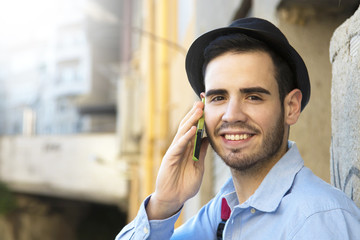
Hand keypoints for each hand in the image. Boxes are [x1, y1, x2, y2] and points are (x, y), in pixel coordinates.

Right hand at [146, 100, 208, 219]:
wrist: (174, 198)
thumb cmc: (185, 184)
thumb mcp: (198, 166)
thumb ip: (201, 152)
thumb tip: (208, 139)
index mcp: (188, 148)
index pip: (194, 129)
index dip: (199, 119)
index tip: (207, 107)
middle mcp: (180, 147)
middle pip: (187, 126)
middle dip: (195, 114)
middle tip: (202, 102)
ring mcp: (174, 151)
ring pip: (183, 132)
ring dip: (191, 120)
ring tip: (198, 110)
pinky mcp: (170, 158)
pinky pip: (179, 145)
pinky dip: (186, 137)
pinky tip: (193, 129)